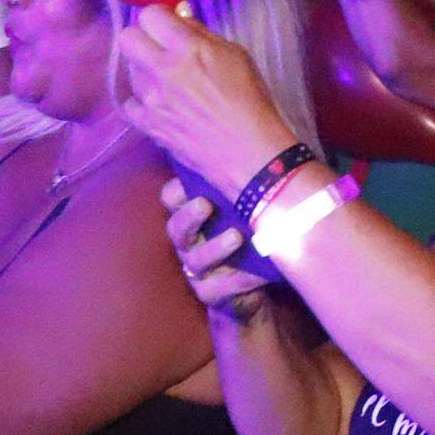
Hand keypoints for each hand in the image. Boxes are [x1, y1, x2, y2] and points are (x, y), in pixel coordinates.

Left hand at [117, 5, 297, 201]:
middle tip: (160, 47)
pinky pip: (131, 102)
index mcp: (188, 48)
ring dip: (145, 69)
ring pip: (129, 69)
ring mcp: (150, 99)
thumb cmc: (250, 99)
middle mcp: (162, 70)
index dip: (160, 16)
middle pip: (127, 38)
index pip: (150, 14)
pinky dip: (143, 101)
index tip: (169, 23)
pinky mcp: (146, 124)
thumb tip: (180, 18)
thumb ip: (202, 35)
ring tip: (168, 80)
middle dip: (142, 37)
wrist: (246, 151)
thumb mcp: (236, 55)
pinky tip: (160, 103)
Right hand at [161, 175, 274, 313]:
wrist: (260, 279)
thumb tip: (262, 141)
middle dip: (189, 216)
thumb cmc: (254, 227)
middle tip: (205, 205)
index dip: (177, 190)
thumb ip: (245, 180)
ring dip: (215, 247)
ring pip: (196, 259)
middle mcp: (190, 241)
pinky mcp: (210, 292)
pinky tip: (256, 273)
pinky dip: (237, 280)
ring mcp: (197, 268)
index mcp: (194, 214)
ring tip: (236, 237)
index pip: (172, 197)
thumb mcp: (249, 203)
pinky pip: (217, 289)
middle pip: (177, 228)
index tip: (190, 180)